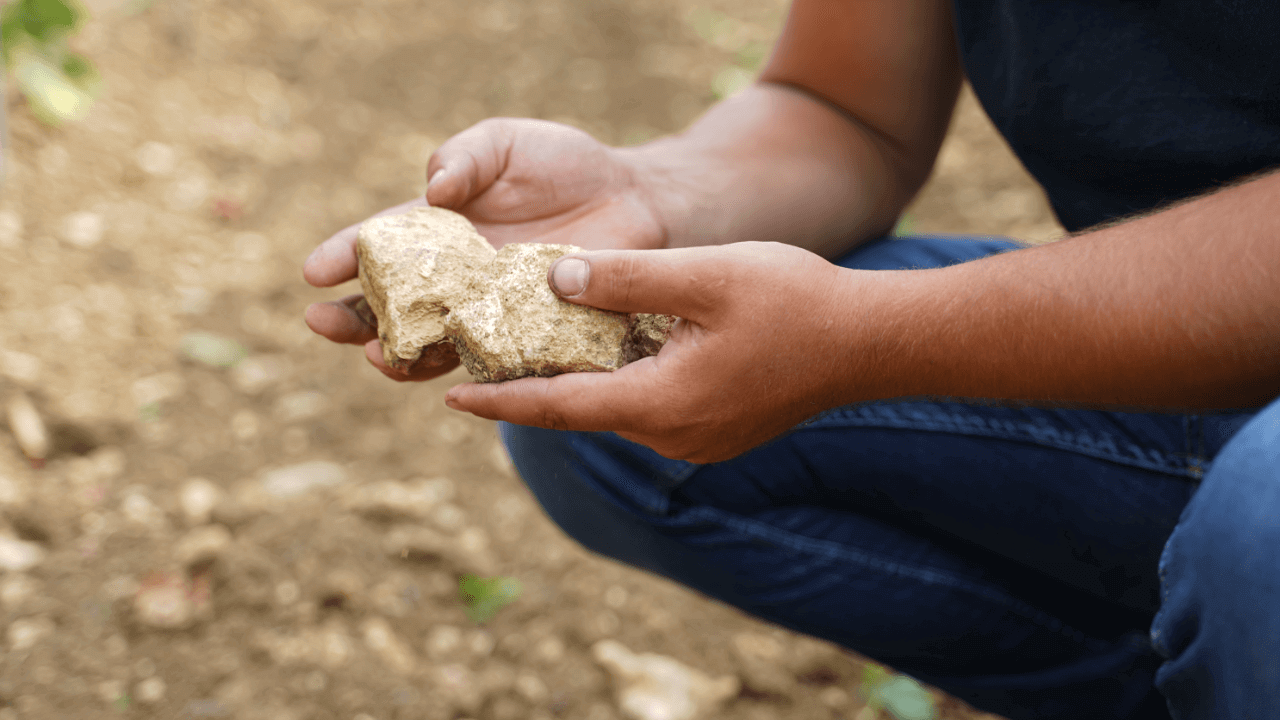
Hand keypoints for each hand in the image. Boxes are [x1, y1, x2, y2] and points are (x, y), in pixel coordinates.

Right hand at [303, 119, 668, 381]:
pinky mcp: (533, 337)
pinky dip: (474, 372)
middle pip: (392, 307)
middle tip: (322, 324)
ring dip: (401, 356)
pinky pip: (498, 363)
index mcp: (438, 230)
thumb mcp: (504, 143)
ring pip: (435, 346)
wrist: (634, 199)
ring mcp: (492, 313)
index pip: (380, 246)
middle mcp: (456, 279)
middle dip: (352, 318)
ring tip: (377, 357)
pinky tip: (455, 373)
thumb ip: (464, 157)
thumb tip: (432, 191)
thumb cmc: (563, 165)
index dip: (345, 256)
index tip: (314, 271)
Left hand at [444, 242, 866, 462]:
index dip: (502, 403)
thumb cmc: (796, 300)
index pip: (560, 408)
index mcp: (662, 403)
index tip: (453, 398)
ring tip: (537, 353)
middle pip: (584, 412)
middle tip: (483, 362)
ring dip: (581, 385)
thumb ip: (626, 278)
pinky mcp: (718, 434)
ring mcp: (699, 441)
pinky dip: (620, 386)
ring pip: (618, 412)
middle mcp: (673, 436)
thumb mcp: (705, 274)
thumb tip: (554, 279)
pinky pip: (650, 412)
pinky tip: (612, 356)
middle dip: (533, 389)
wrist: (871, 342)